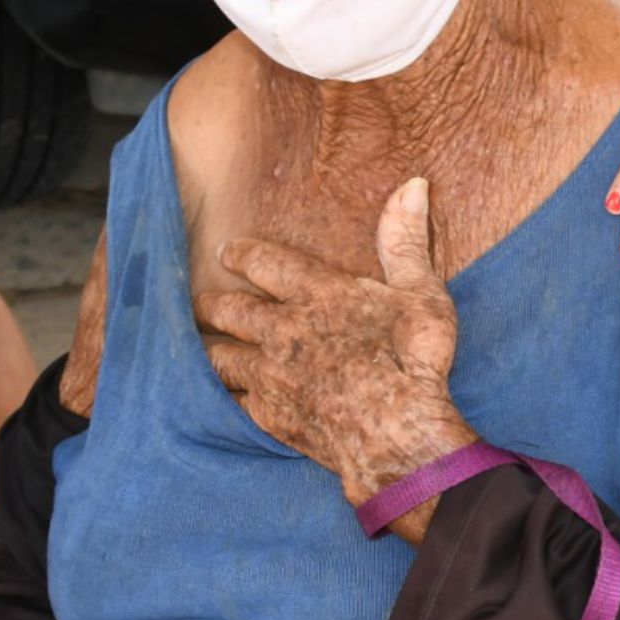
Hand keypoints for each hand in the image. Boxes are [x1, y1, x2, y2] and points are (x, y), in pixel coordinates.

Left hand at [196, 178, 475, 541]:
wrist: (398, 435)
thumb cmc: (414, 361)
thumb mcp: (422, 293)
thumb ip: (406, 240)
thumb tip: (414, 185)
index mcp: (318, 294)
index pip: (266, 264)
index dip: (243, 255)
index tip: (228, 251)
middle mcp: (283, 330)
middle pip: (229, 310)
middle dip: (211, 302)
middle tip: (199, 299)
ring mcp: (271, 376)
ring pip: (219, 357)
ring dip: (207, 348)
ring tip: (198, 344)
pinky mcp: (269, 416)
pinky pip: (231, 401)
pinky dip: (222, 396)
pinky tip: (220, 397)